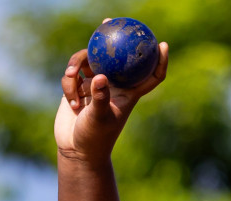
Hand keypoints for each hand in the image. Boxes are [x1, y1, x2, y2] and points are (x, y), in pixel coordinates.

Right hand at [53, 31, 169, 161]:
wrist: (76, 149)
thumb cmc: (95, 138)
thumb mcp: (99, 118)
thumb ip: (99, 97)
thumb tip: (100, 77)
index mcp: (128, 93)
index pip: (149, 75)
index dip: (159, 60)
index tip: (161, 44)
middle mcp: (113, 86)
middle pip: (116, 58)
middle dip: (113, 39)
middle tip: (108, 21)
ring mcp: (95, 86)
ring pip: (88, 61)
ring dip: (76, 65)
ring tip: (71, 75)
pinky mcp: (78, 88)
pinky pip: (72, 74)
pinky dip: (68, 83)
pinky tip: (70, 102)